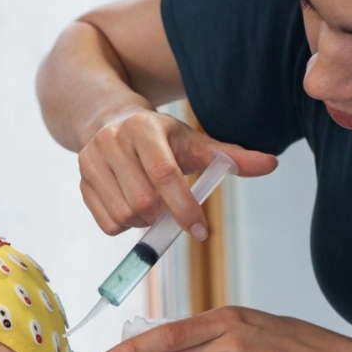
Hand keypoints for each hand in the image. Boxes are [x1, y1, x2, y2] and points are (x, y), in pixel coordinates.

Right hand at [78, 110, 277, 237]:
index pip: (164, 176)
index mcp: (142, 128)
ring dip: (144, 224)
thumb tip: (271, 164)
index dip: (185, 207)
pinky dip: (125, 226)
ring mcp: (90, 162)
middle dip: (164, 216)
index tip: (201, 230)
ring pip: (123, 215)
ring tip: (153, 208)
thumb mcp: (193, 141)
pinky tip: (133, 208)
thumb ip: (229, 156)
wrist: (108, 120)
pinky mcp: (81, 182)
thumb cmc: (159, 136)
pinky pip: (106, 224)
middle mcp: (111, 142)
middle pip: (142, 201)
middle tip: (174, 214)